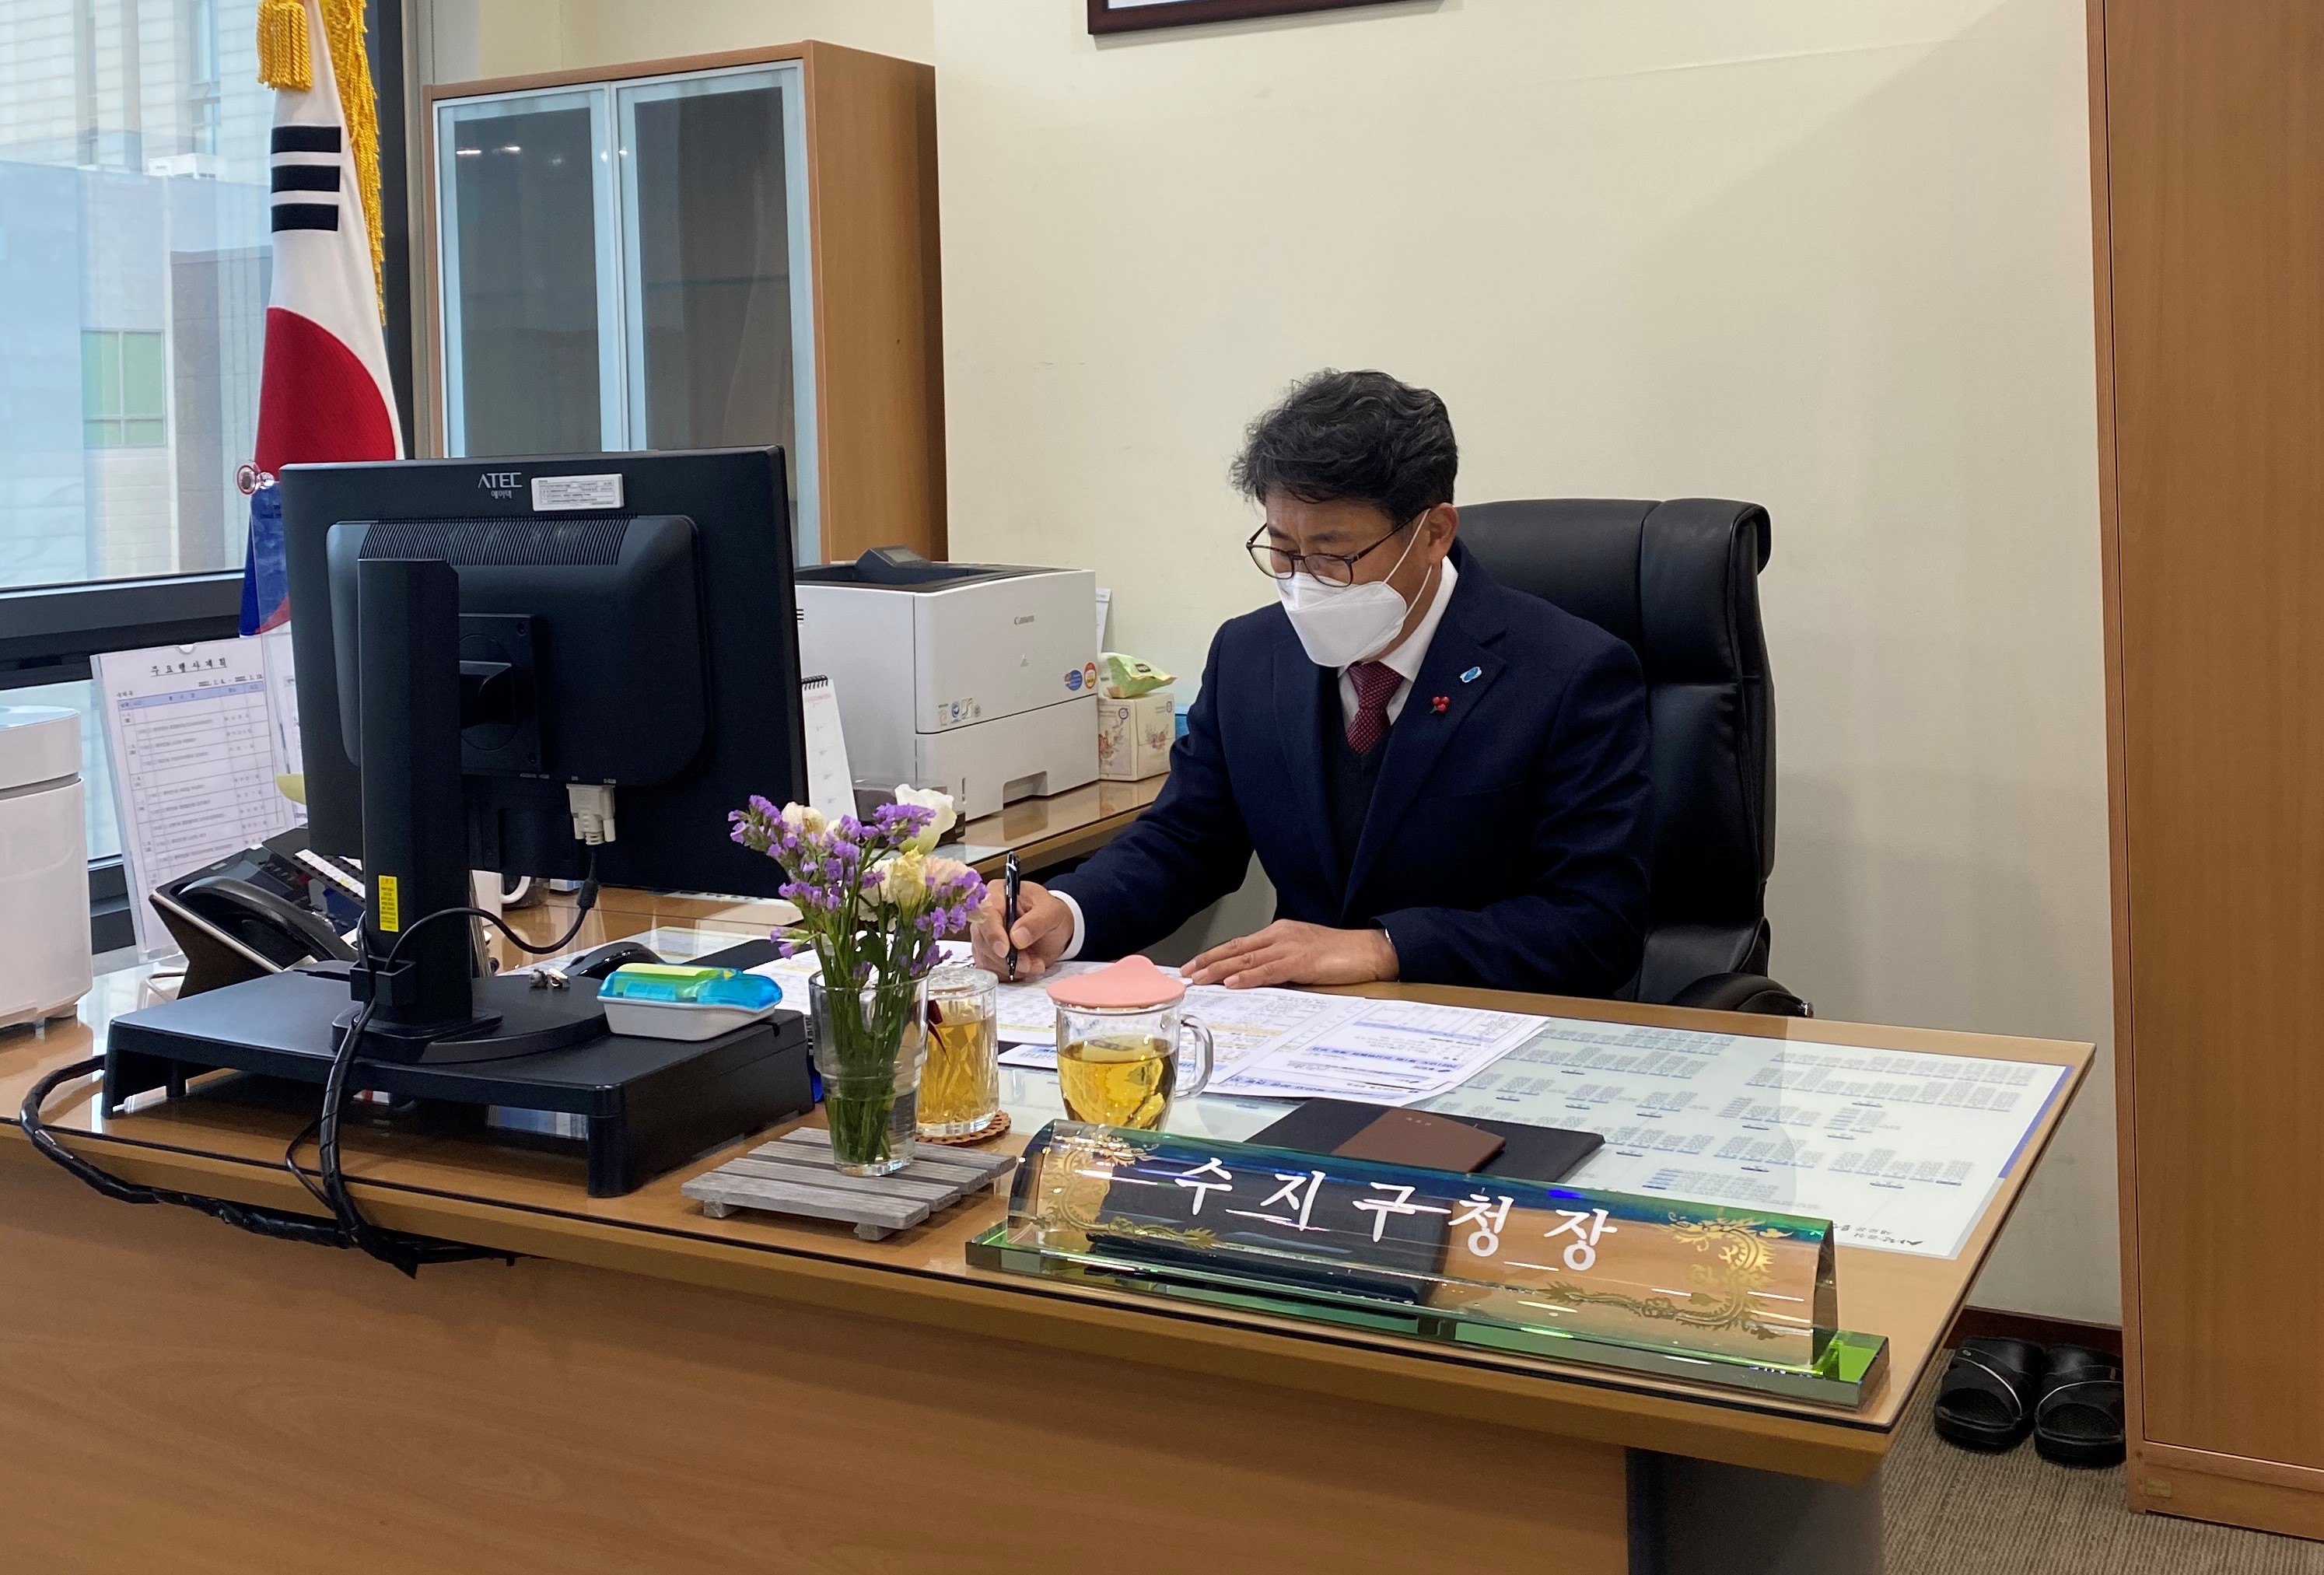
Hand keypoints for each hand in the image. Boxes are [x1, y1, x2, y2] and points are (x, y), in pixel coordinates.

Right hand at [970, 877, 1074, 980]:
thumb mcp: (1052, 912)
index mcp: (997, 893)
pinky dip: (1009, 973)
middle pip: (983, 939)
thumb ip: (1036, 922)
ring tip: (1034, 963)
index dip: (993, 934)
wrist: (1053, 929)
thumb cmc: (1050, 914)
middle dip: (1007, 957)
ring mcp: (983, 935)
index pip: (986, 914)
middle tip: (1030, 963)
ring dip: (1012, 967)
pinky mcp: (986, 953)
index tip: (1005, 951)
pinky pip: (991, 969)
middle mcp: (985, 914)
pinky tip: (1025, 967)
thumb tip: (1017, 937)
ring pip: (987, 957)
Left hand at [1184, 921, 1398, 989]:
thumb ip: (1281, 964)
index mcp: (1280, 932)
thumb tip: (1259, 979)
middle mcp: (1280, 935)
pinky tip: (1233, 983)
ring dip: (1220, 971)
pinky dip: (1248, 976)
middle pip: (1236, 949)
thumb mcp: (1304, 955)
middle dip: (1208, 962)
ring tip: (1200, 980)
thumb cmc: (1341, 954)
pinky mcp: (1301, 961)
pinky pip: (1268, 970)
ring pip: (1246, 959)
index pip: (1239, 944)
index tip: (1195, 966)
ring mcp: (1289, 947)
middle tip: (1186, 974)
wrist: (1369, 950)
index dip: (1215, 955)